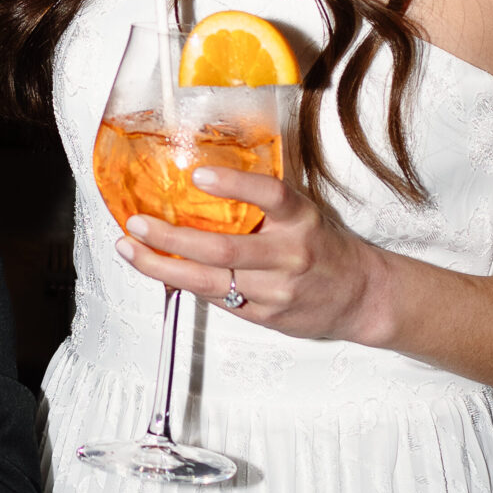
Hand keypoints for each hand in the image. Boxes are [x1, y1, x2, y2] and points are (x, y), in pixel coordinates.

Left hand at [118, 163, 391, 344]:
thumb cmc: (325, 248)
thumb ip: (263, 205)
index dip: (234, 185)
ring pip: (210, 282)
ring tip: (130, 249)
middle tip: (136, 222)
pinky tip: (159, 270)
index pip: (270, 195)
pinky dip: (184, 285)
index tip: (198, 175)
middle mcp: (290, 255)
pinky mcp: (266, 317)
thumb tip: (201, 183)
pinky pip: (217, 300)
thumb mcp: (303, 215)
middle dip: (171, 237)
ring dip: (162, 266)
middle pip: (223, 249)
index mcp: (302, 220)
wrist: (362, 296)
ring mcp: (277, 290)